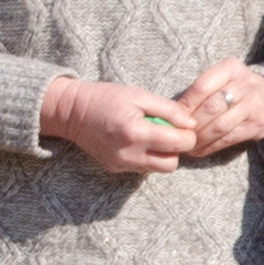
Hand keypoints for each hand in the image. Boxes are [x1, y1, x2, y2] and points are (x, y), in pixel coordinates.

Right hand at [43, 75, 190, 175]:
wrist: (72, 112)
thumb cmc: (106, 98)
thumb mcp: (139, 95)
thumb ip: (169, 110)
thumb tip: (191, 124)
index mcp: (136, 132)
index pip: (177, 144)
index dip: (188, 135)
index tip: (185, 126)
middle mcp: (128, 154)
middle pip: (171, 164)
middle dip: (176, 150)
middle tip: (170, 133)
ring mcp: (120, 164)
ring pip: (157, 169)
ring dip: (162, 155)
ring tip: (153, 136)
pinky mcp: (114, 168)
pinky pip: (142, 169)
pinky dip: (147, 157)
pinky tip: (138, 141)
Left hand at [169, 59, 263, 157]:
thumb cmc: (234, 88)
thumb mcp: (221, 79)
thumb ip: (200, 91)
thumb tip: (173, 113)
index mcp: (231, 68)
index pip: (202, 86)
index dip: (186, 104)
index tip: (174, 118)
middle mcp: (245, 84)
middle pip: (211, 107)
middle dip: (192, 124)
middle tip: (180, 134)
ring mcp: (253, 105)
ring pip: (220, 125)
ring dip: (201, 138)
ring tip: (188, 145)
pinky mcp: (257, 125)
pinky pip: (229, 138)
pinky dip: (211, 146)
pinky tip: (200, 150)